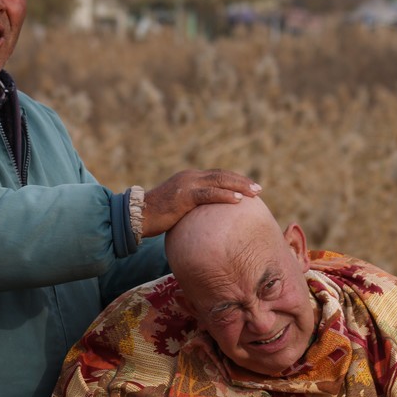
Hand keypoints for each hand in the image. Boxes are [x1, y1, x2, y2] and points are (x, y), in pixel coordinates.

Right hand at [141, 169, 260, 237]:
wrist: (137, 216)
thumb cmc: (156, 218)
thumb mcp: (177, 210)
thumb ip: (192, 208)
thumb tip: (207, 221)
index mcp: (189, 179)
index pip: (216, 175)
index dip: (234, 180)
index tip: (250, 187)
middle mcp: (189, 177)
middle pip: (221, 175)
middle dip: (242, 181)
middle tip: (259, 189)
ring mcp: (186, 185)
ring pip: (218, 181)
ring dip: (239, 186)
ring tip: (255, 192)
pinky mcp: (183, 196)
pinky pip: (208, 194)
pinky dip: (225, 195)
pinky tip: (238, 200)